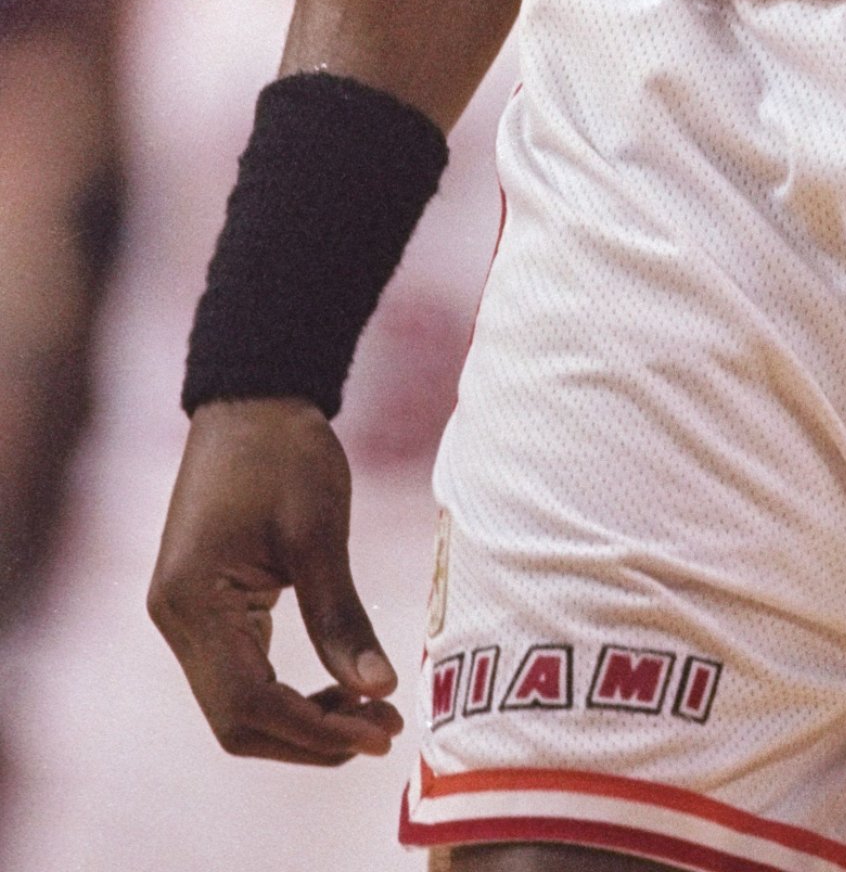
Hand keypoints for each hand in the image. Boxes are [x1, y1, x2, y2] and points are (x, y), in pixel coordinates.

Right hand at [148, 398, 402, 761]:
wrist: (253, 396)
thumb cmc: (286, 451)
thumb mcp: (320, 530)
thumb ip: (342, 617)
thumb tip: (378, 692)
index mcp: (192, 601)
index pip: (248, 703)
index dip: (314, 730)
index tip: (378, 735)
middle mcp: (175, 619)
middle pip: (236, 720)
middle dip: (310, 737)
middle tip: (383, 731)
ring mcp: (184, 616)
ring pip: (237, 706)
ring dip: (301, 721)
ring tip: (371, 713)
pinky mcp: (203, 607)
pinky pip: (239, 675)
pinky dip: (287, 694)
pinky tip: (340, 687)